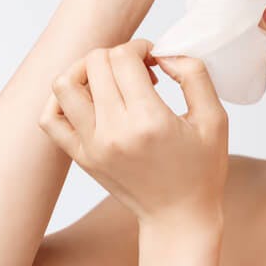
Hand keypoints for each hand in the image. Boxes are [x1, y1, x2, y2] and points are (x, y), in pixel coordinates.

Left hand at [39, 38, 228, 226]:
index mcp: (149, 121)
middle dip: (118, 55)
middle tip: (139, 71)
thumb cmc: (201, 169)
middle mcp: (114, 132)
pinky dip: (61, 100)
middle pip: (94, 63)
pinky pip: (50, 118)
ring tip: (110, 81)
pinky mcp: (80, 157)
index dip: (140, 47)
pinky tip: (88, 100)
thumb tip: (163, 53)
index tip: (155, 60)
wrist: (178, 217)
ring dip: (86, 71)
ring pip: (64, 84)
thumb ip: (194, 74)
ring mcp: (91, 146)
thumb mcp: (214, 118)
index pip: (123, 57)